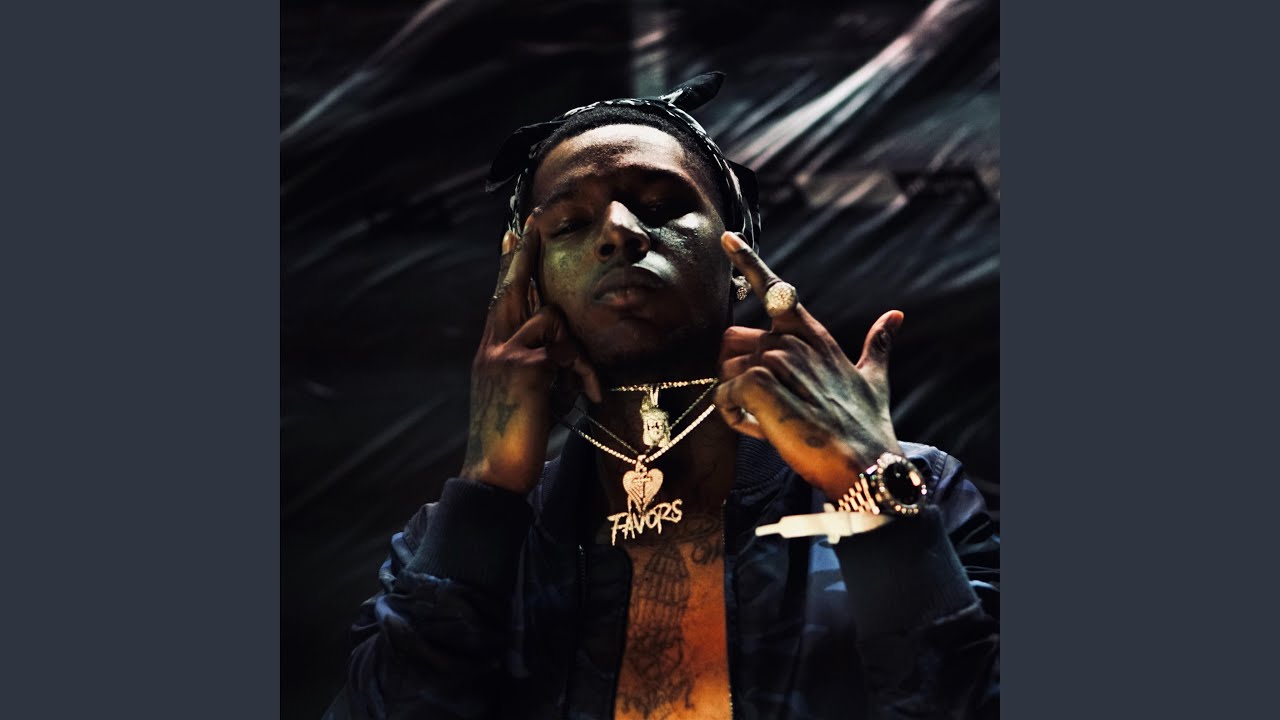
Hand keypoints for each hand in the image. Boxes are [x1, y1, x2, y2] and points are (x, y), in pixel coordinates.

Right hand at [459, 217, 602, 494]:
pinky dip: (580, 372)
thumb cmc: (516, 439)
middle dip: (522, 254)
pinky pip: (563, 349)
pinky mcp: (522, 367)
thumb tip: (569, 352)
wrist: (494, 473)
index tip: (512, 235)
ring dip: (576, 352)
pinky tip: (583, 398)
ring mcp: (504, 354)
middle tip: (531, 221)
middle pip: (511, 288)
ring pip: (550, 318)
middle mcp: (492, 347)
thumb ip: (544, 367)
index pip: (502, 300)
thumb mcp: (530, 395)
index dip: (509, 267)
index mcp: (491, 352)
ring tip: (584, 390)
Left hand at [715, 232, 904, 500]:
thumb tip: (895, 317)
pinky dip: (733, 416)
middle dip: (736, 375)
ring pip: (726, 371)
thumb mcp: (874, 378)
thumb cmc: (866, 427)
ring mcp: (776, 360)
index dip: (748, 261)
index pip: (776, 288)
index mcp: (814, 334)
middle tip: (765, 406)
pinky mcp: (759, 385)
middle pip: (732, 342)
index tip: (727, 238)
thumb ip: (878, 345)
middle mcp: (792, 341)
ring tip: (771, 422)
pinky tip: (761, 430)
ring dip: (737, 401)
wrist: (865, 464)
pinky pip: (724, 393)